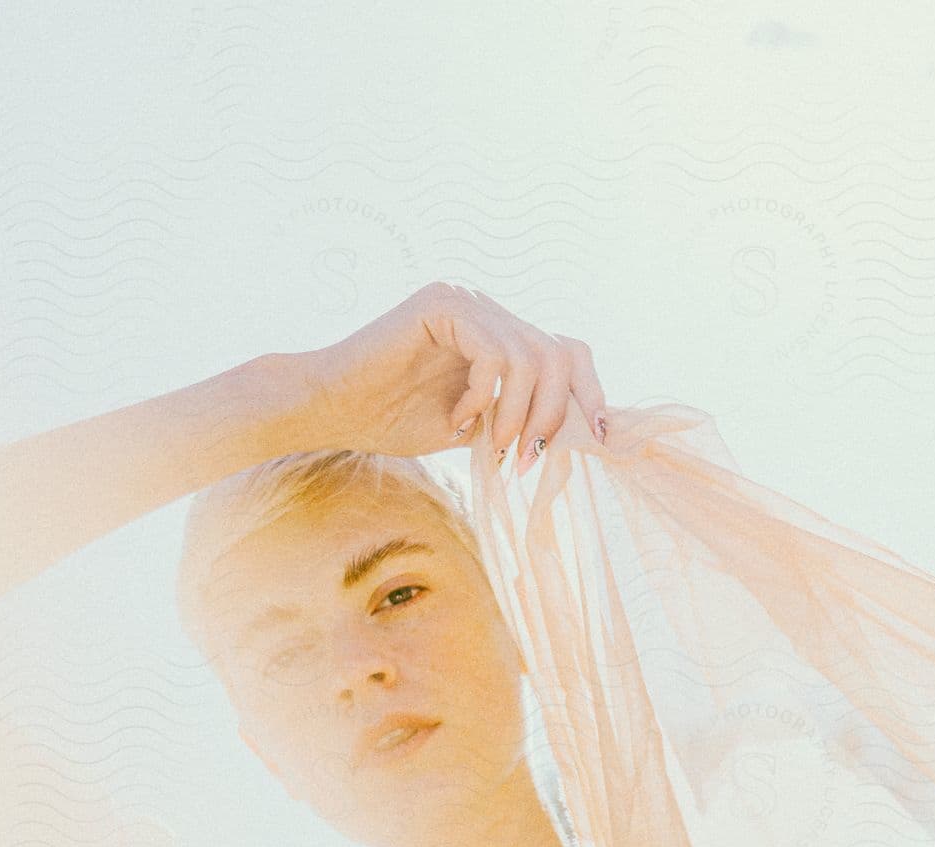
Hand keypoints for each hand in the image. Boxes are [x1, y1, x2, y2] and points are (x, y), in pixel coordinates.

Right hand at [279, 282, 609, 466]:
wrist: (334, 410)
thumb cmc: (396, 421)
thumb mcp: (479, 427)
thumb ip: (523, 420)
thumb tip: (584, 435)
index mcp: (501, 333)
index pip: (569, 352)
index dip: (591, 394)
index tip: (599, 438)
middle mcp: (489, 308)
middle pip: (559, 354)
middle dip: (552, 416)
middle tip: (526, 459)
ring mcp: (466, 300)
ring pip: (530, 358)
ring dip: (516, 415)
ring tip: (487, 444)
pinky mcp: (442, 302)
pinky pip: (492, 354)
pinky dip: (482, 397)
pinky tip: (456, 419)